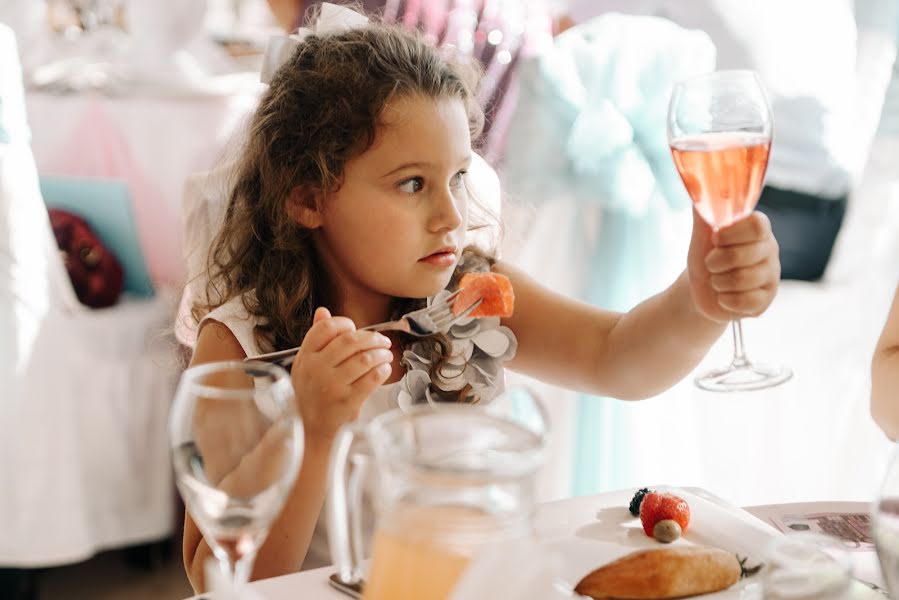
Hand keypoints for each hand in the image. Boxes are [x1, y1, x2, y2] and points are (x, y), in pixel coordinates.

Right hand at [290, 307, 392, 441]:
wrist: (310, 431)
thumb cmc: (311, 395)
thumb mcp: (305, 365)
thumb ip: (316, 338)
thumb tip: (323, 311)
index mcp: (305, 356)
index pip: (326, 328)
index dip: (345, 324)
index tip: (355, 328)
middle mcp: (316, 369)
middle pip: (350, 341)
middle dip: (372, 337)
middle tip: (383, 340)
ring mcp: (332, 386)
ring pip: (365, 358)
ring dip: (382, 353)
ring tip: (386, 354)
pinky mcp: (348, 402)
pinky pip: (372, 378)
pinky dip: (384, 370)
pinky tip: (385, 369)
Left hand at [687, 208, 780, 322]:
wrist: (702, 289)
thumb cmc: (706, 255)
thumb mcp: (702, 233)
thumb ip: (704, 210)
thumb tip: (699, 187)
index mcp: (758, 229)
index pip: (757, 225)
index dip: (732, 233)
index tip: (715, 238)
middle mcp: (770, 249)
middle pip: (746, 254)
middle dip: (717, 261)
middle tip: (710, 264)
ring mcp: (771, 275)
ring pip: (744, 280)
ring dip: (718, 282)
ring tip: (716, 280)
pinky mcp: (766, 299)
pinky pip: (746, 302)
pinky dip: (726, 300)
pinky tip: (724, 296)